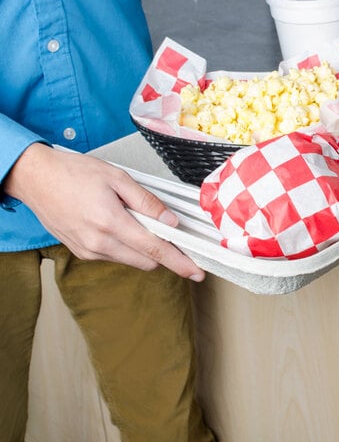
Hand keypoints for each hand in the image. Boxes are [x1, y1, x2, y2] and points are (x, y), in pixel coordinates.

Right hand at [4, 143, 204, 280]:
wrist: (36, 179)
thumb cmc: (73, 173)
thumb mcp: (117, 178)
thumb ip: (147, 202)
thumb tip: (170, 220)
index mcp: (111, 223)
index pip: (154, 250)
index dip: (179, 262)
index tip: (196, 271)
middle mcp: (99, 244)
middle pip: (146, 261)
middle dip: (164, 252)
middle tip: (173, 235)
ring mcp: (88, 251)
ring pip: (131, 259)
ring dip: (143, 247)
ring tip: (136, 218)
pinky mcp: (82, 252)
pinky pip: (115, 255)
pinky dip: (126, 245)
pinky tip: (121, 223)